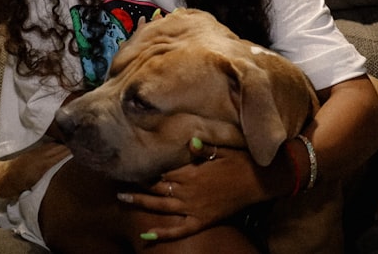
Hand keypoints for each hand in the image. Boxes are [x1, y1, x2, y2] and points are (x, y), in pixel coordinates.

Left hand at [116, 139, 261, 240]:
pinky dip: (163, 234)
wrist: (260, 182)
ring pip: (162, 207)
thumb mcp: (223, 149)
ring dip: (141, 202)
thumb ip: (204, 147)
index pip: (163, 171)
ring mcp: (194, 208)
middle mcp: (189, 190)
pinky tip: (147, 236)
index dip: (147, 169)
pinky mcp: (202, 221)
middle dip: (138, 185)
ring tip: (122, 198)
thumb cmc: (241, 162)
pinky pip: (179, 230)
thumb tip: (189, 141)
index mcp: (192, 172)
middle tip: (118, 183)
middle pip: (157, 188)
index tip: (131, 165)